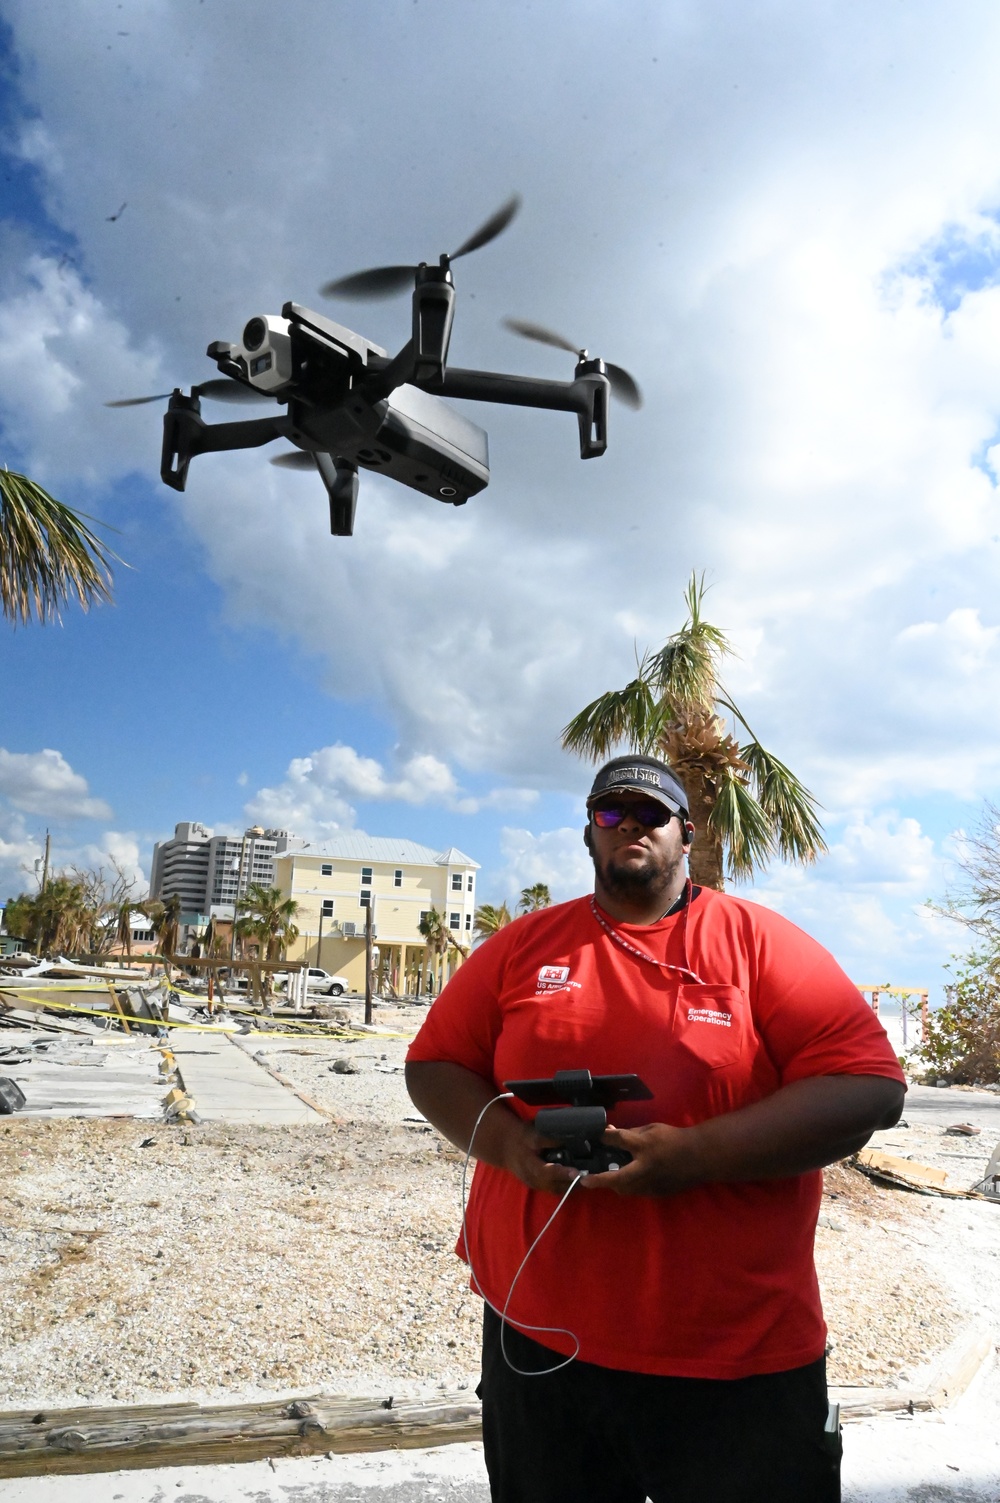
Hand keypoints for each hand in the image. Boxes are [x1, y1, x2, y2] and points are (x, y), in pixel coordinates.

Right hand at [503, 1119, 582, 1194]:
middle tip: (590, 1178)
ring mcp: (535, 1184)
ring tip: (586, 1180)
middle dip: (572, 1184)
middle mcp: (533, 1179)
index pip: (548, 1172)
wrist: (504, 1146)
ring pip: (555, 1190)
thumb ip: (549, 1139)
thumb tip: (568, 1141)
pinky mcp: (537, 1185)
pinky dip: (565, 1186)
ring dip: (570, 1187)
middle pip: (555, 1186)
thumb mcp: (533, 1133)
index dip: (563, 1173)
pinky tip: (575, 1180)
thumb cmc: (520, 1137)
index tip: (577, 1173)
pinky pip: (553, 1189)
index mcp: (530, 1165)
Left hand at [579, 1122, 704, 1197]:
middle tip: (585, 1181)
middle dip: (600, 1180)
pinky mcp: (657, 1192)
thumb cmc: (674, 1138)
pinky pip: (637, 1191)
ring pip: (625, 1189)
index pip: (619, 1141)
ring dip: (614, 1184)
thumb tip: (610, 1133)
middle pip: (617, 1178)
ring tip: (605, 1178)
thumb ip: (630, 1133)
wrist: (698, 1157)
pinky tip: (627, 1179)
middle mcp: (646, 1167)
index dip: (605, 1138)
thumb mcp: (652, 1129)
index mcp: (645, 1146)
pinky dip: (629, 1186)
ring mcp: (652, 1183)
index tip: (596, 1138)